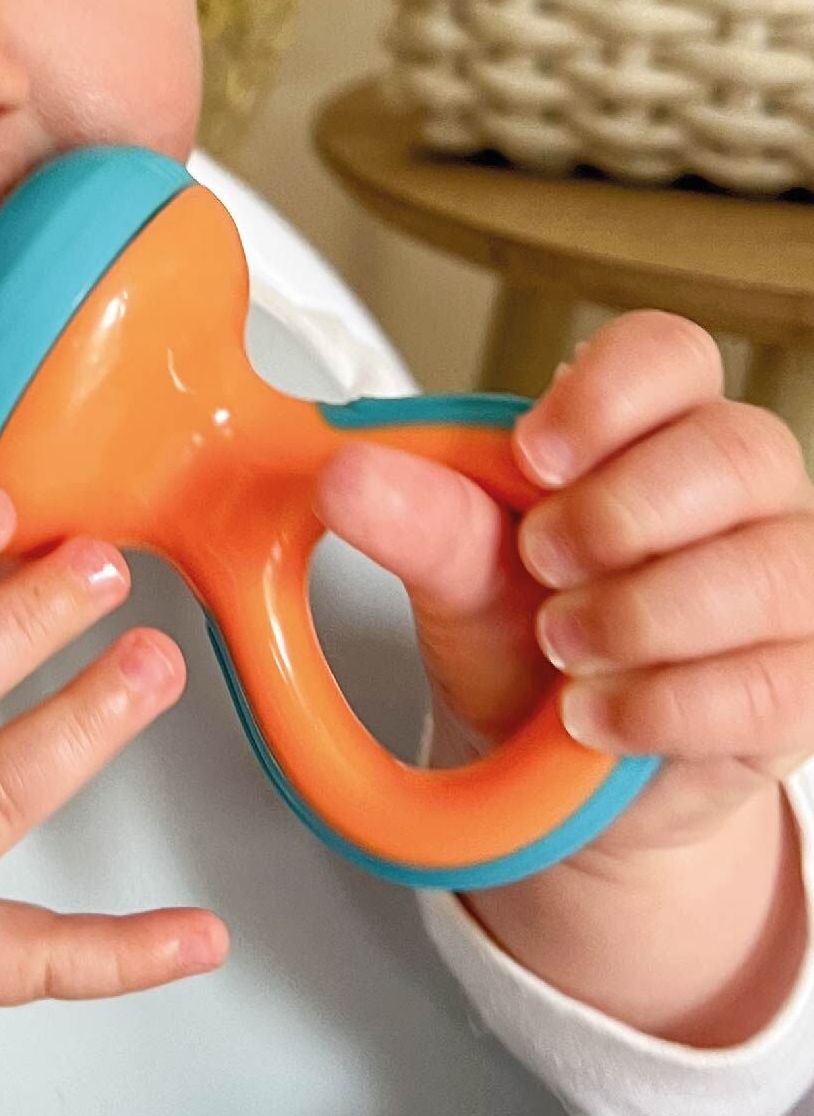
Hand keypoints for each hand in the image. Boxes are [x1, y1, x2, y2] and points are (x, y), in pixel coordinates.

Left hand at [314, 310, 813, 858]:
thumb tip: (348, 475)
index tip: (533, 455)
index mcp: (650, 428)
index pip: (670, 353)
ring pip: (769, 569)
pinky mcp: (805, 680)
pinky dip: (667, 703)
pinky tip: (598, 712)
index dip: (610, 394)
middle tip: (541, 561)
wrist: (550, 762)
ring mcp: (788, 580)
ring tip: (562, 647)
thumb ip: (418, 520)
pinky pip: (777, 681)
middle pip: (737, 448)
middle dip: (622, 512)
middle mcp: (737, 490)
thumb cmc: (516, 635)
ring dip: (643, 614)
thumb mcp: (453, 574)